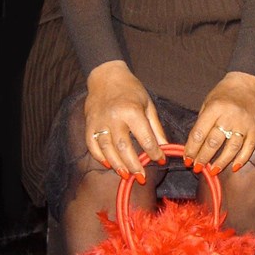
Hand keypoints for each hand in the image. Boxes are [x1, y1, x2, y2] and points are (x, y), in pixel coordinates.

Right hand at [84, 60, 167, 181]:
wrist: (106, 76)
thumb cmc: (131, 90)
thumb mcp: (148, 105)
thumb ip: (155, 128)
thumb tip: (165, 147)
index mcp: (132, 111)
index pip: (145, 138)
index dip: (154, 153)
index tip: (160, 160)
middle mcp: (114, 117)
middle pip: (124, 148)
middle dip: (134, 165)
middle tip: (141, 177)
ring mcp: (99, 122)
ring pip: (107, 149)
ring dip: (117, 165)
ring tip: (126, 175)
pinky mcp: (89, 124)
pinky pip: (92, 145)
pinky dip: (100, 157)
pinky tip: (108, 164)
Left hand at [184, 71, 254, 173]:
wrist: (246, 84)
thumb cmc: (223, 94)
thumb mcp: (207, 103)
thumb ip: (202, 123)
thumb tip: (194, 147)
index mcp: (215, 108)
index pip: (199, 133)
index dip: (191, 149)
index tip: (187, 159)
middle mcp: (230, 116)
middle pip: (214, 143)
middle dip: (203, 158)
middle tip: (197, 168)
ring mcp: (244, 123)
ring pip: (231, 148)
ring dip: (221, 163)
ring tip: (213, 171)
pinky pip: (249, 148)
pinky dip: (241, 160)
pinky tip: (234, 167)